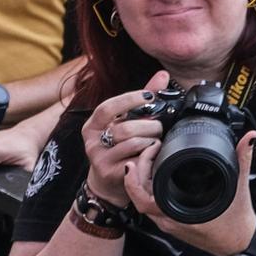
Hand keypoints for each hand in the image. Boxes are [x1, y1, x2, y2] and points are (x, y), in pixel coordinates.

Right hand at [81, 74, 167, 207]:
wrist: (109, 181)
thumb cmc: (120, 146)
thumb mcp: (125, 122)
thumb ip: (142, 100)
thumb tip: (163, 75)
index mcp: (92, 125)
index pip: (107, 108)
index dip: (129, 100)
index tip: (149, 96)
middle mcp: (92, 141)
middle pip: (125, 128)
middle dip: (149, 125)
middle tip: (159, 127)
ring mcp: (99, 159)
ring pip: (132, 143)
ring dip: (151, 140)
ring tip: (156, 140)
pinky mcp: (110, 173)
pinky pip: (136, 160)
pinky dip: (149, 154)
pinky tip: (152, 154)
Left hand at [126, 124, 255, 255]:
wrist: (239, 243)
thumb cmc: (237, 223)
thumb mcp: (240, 187)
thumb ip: (243, 159)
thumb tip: (249, 139)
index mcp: (181, 214)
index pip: (144, 199)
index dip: (134, 180)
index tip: (138, 160)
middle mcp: (170, 221)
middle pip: (139, 198)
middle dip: (137, 173)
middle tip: (147, 152)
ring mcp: (170, 224)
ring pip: (144, 203)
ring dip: (140, 183)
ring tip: (148, 161)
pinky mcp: (173, 224)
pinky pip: (153, 208)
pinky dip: (149, 191)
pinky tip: (155, 178)